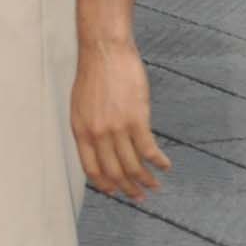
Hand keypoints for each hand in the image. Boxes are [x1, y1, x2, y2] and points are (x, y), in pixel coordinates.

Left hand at [71, 38, 169, 201]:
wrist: (104, 50)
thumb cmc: (93, 74)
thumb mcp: (80, 105)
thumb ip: (89, 128)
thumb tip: (98, 148)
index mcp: (81, 131)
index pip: (91, 170)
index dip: (105, 185)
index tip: (116, 192)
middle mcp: (97, 134)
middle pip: (114, 173)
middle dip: (129, 189)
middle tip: (140, 196)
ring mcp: (117, 128)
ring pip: (133, 166)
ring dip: (146, 180)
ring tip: (155, 185)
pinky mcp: (136, 119)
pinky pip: (149, 150)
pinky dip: (159, 162)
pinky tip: (165, 165)